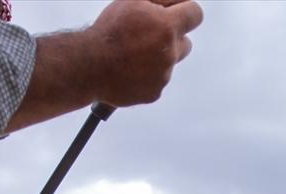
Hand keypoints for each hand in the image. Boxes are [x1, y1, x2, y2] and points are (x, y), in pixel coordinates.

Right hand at [88, 0, 203, 105]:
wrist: (90, 66)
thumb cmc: (108, 33)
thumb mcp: (132, 1)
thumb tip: (174, 1)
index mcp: (168, 26)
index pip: (195, 14)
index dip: (185, 11)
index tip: (175, 13)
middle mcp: (171, 52)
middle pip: (186, 43)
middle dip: (172, 38)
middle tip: (149, 36)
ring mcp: (164, 75)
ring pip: (168, 64)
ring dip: (157, 58)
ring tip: (132, 55)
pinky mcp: (154, 93)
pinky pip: (156, 82)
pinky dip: (146, 77)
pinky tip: (129, 71)